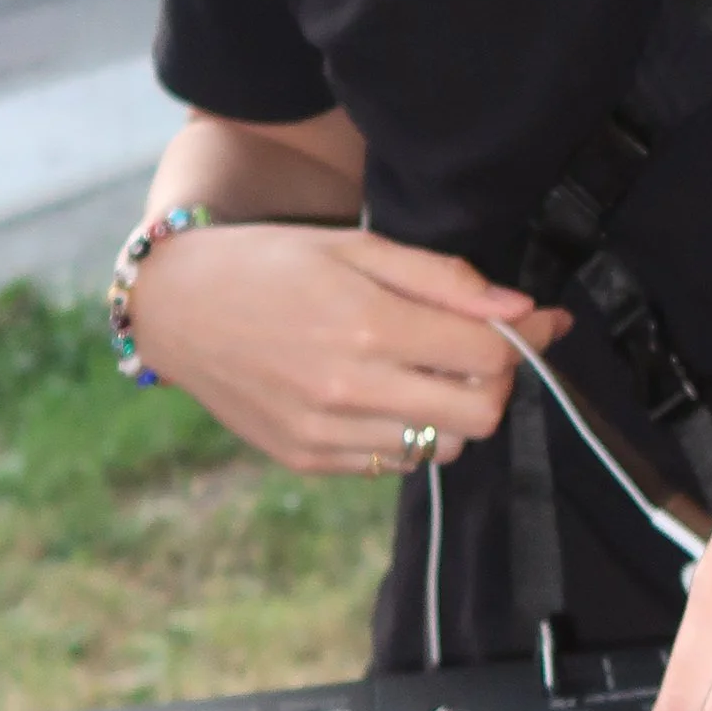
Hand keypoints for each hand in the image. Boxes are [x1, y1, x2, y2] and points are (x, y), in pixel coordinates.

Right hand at [123, 221, 566, 472]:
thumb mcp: (359, 247)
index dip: (525, 338)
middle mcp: (350, 389)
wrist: (177, 306)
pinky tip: (382, 393)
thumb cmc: (272, 262)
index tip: (534, 322)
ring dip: (454, 412)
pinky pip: (395, 463)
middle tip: (475, 349)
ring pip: (444, 448)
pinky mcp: (307, 459)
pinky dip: (408, 433)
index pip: (490, 357)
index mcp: (369, 325)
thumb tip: (521, 310)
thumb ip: (446, 280)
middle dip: (495, 381)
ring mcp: (326, 433)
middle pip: (481, 415)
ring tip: (423, 370)